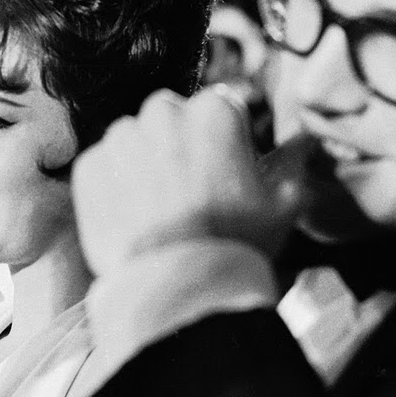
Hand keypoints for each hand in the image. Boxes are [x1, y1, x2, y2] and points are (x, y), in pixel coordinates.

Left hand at [72, 88, 298, 277]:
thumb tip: (305, 141)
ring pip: (134, 141)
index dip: (224, 142)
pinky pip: (103, 168)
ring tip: (158, 210)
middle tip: (189, 193)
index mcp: (214, 110)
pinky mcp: (89, 167)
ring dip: (144, 163)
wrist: (179, 286)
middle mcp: (162, 112)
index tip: (225, 173)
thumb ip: (293, 163)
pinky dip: (113, 186)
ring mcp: (120, 138)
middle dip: (179, 145)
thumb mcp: (283, 204)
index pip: (220, 110)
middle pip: (171, 119)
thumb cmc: (237, 244)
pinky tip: (133, 218)